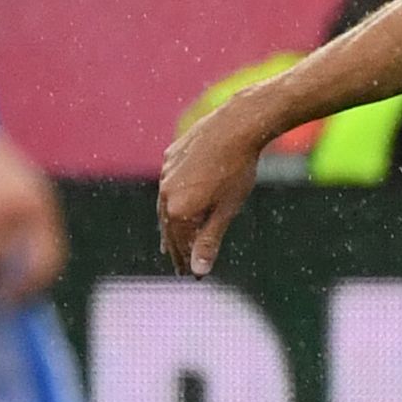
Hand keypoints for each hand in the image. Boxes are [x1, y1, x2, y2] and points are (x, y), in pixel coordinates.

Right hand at [158, 104, 270, 278]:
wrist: (236, 126)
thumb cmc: (236, 171)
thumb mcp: (226, 211)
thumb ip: (209, 241)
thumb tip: (198, 270)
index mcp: (178, 210)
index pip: (180, 244)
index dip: (187, 261)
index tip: (193, 275)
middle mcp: (166, 192)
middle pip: (169, 227)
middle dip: (176, 248)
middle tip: (180, 265)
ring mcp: (166, 172)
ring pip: (165, 205)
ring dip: (170, 225)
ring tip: (170, 241)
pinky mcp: (170, 155)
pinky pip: (169, 184)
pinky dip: (173, 199)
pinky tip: (176, 202)